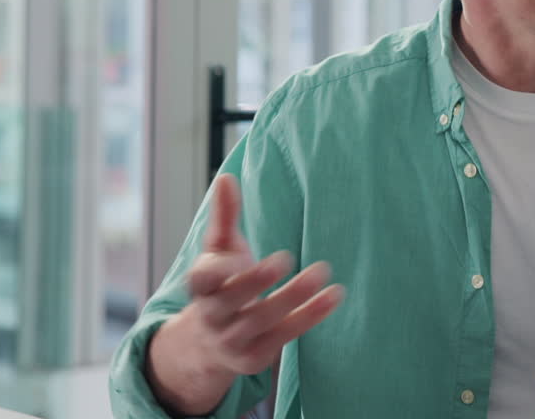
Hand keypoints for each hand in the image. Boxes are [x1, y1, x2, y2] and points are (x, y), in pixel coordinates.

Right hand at [147, 174, 343, 414]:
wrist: (206, 347)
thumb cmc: (220, 286)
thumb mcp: (218, 251)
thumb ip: (225, 217)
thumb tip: (226, 177)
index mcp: (200, 286)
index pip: (202, 279)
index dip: (216, 269)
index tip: (236, 254)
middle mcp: (212, 316)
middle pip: (232, 300)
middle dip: (256, 281)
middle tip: (285, 258)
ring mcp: (232, 340)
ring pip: (263, 319)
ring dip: (293, 297)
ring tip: (322, 272)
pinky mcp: (255, 357)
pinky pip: (285, 336)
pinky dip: (310, 316)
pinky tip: (333, 296)